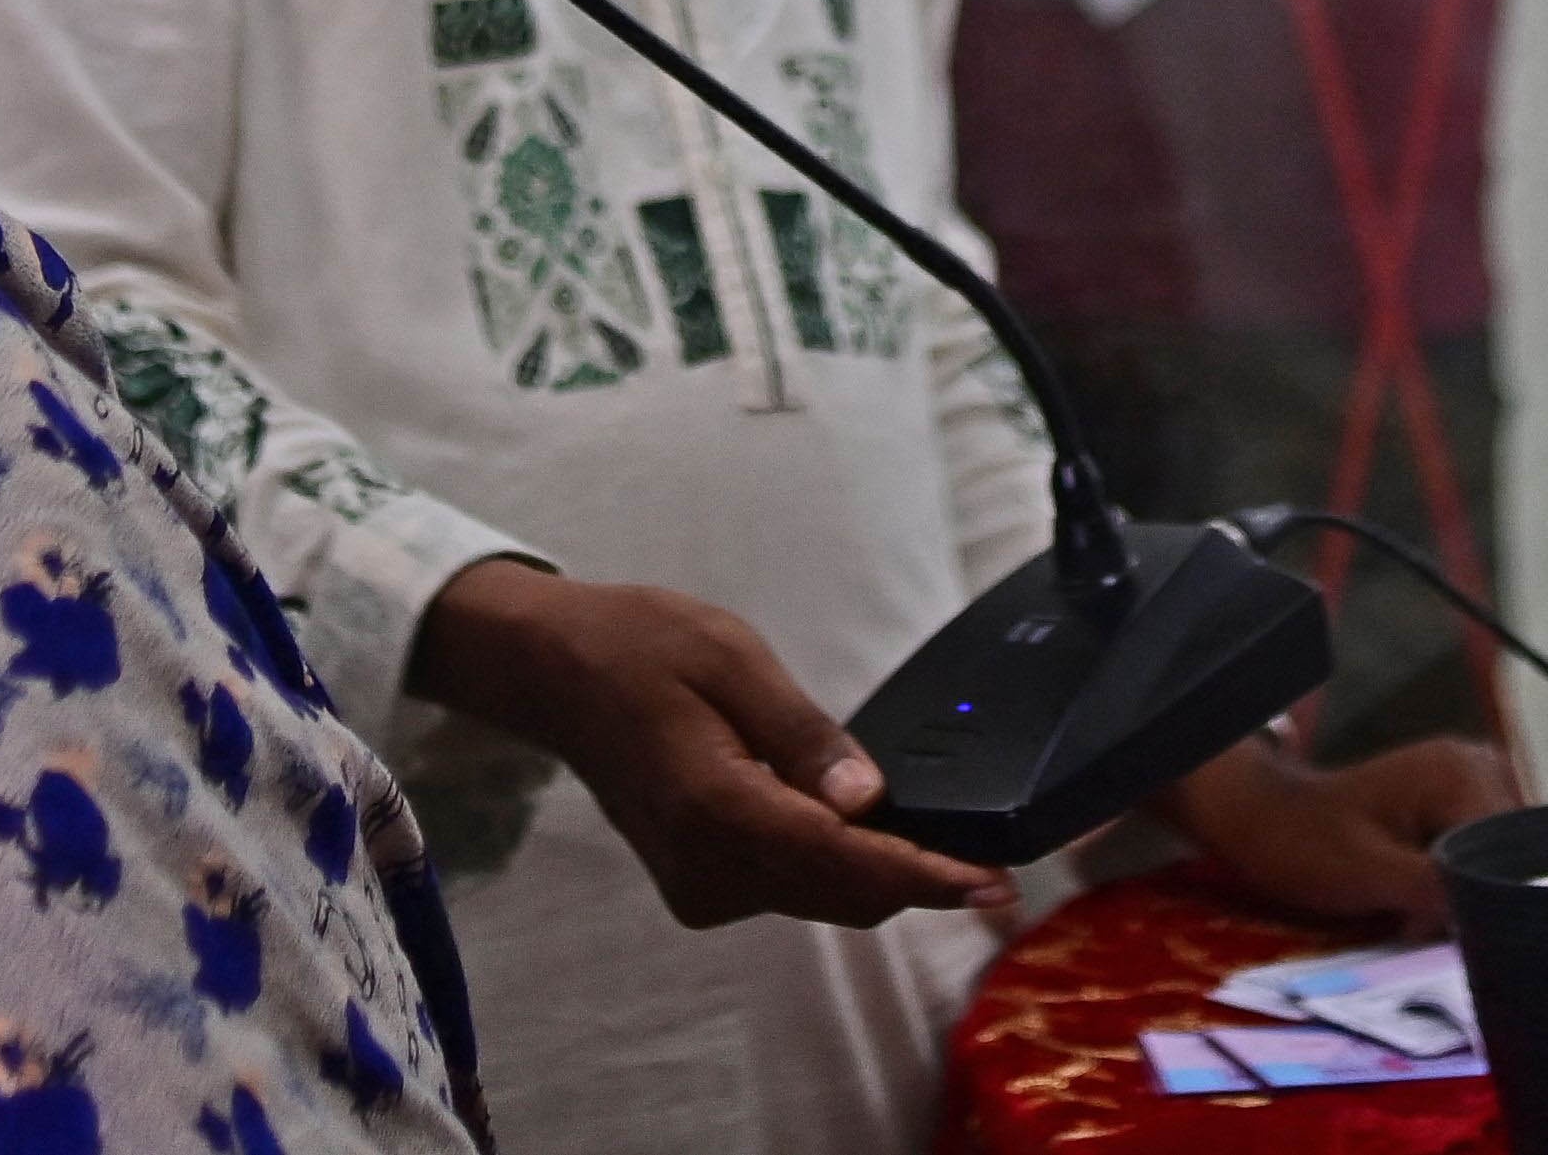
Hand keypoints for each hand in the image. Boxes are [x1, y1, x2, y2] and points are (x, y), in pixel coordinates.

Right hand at [411, 559, 1013, 929]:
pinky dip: (836, 867)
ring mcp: (699, 886)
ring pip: (821, 898)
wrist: (555, 673)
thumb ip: (805, 735)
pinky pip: (791, 888)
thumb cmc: (639, 648)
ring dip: (879, 874)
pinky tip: (857, 828)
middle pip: (841, 894)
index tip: (992, 887)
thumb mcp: (733, 658)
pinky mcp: (701, 886)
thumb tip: (869, 800)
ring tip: (937, 843)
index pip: (842, 860)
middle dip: (918, 881)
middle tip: (991, 866)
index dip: (926, 876)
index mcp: (715, 807)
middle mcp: (705, 865)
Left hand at [1154, 736, 1518, 933]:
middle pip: (1512, 860)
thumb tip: (1497, 917)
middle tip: (1412, 923)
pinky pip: (1482, 861)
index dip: (1482, 903)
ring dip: (1465, 900)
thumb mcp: (1367, 875)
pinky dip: (1457, 891)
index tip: (1432, 931)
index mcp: (1462, 773)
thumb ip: (1436, 891)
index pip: (1509, 855)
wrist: (1266, 821)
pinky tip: (1416, 903)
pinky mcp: (1464, 808)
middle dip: (1474, 902)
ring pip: (1500, 867)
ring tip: (1408, 912)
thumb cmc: (1303, 843)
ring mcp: (1475, 784)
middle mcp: (1482, 767)